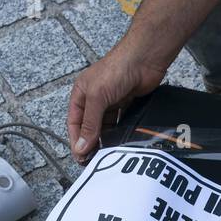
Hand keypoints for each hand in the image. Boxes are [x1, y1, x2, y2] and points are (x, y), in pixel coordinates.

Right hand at [67, 45, 168, 162]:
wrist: (145, 58)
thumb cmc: (117, 69)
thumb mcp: (97, 97)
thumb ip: (90, 124)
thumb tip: (81, 147)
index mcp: (81, 94)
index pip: (74, 123)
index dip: (76, 141)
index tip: (81, 158)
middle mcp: (94, 98)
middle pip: (89, 127)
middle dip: (90, 144)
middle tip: (95, 162)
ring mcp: (110, 102)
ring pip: (105, 127)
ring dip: (105, 141)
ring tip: (108, 156)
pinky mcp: (126, 104)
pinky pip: (119, 124)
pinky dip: (118, 134)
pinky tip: (120, 144)